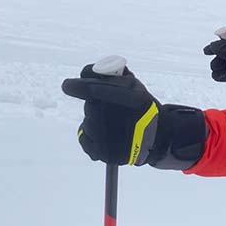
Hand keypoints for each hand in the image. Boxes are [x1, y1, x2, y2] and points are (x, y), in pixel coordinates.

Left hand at [61, 63, 207, 168]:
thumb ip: (110, 73)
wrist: (158, 137)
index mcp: (122, 96)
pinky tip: (105, 135)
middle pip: (89, 105)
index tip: (66, 86)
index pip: (89, 89)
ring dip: (95, 120)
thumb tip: (85, 73)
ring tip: (113, 125)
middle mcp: (111, 116)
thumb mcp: (133, 83)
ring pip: (88, 121)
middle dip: (96, 105)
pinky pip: (84, 137)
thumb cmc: (143, 107)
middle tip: (110, 110)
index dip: (75, 86)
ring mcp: (104, 136)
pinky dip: (90, 136)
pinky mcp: (101, 152)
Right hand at [203, 34, 225, 88]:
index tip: (207, 51)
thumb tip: (211, 47)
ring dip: (220, 69)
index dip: (212, 48)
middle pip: (215, 58)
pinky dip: (221, 76)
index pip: (218, 45)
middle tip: (225, 62)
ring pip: (215, 68)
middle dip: (218, 61)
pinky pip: (219, 76)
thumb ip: (217, 45)